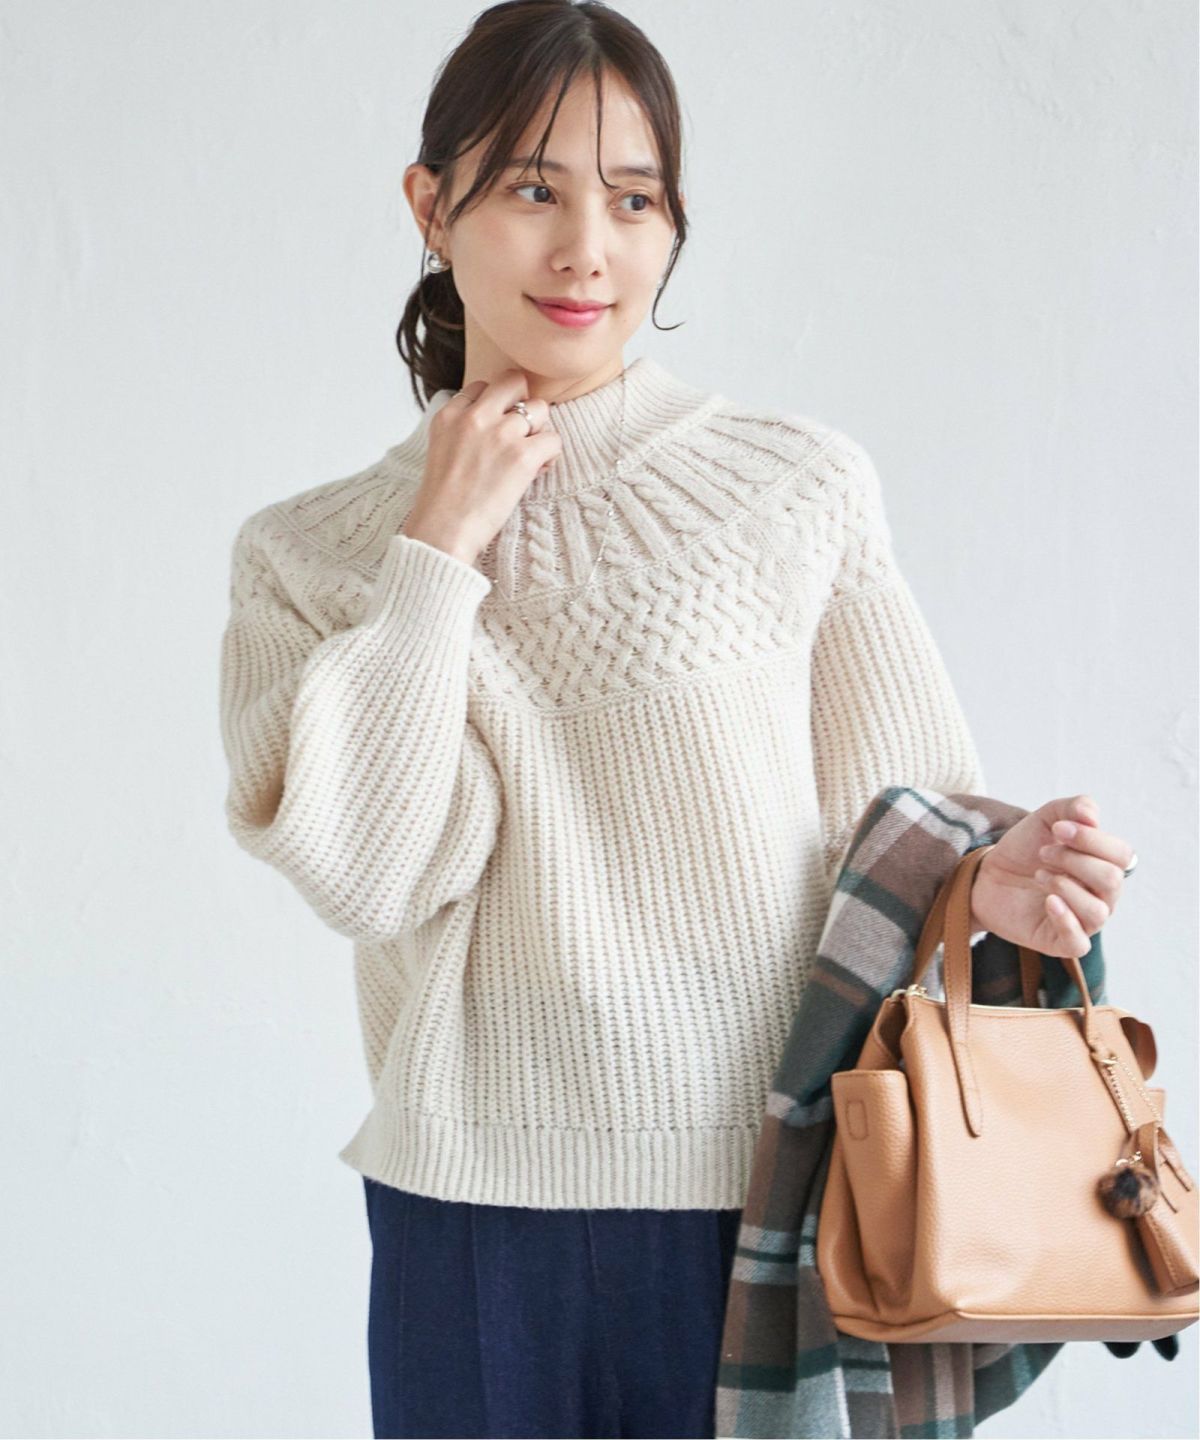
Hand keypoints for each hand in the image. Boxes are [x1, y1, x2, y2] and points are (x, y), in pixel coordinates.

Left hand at [968, 794, 1134, 958]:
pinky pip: (1079, 942)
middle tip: (1043, 853)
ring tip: (1039, 875)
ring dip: (1065, 886)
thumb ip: (1073, 808)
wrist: (987, 875)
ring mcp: (1084, 921)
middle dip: (1074, 860)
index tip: (1056, 829)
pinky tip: (1047, 901)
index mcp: (1104, 865)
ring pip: (1098, 911)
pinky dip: (1065, 920)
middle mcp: (1102, 895)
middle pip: (1111, 880)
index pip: (1122, 854)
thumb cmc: (1025, 850)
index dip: (1092, 839)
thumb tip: (1092, 816)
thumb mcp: (1045, 820)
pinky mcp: (1061, 942)